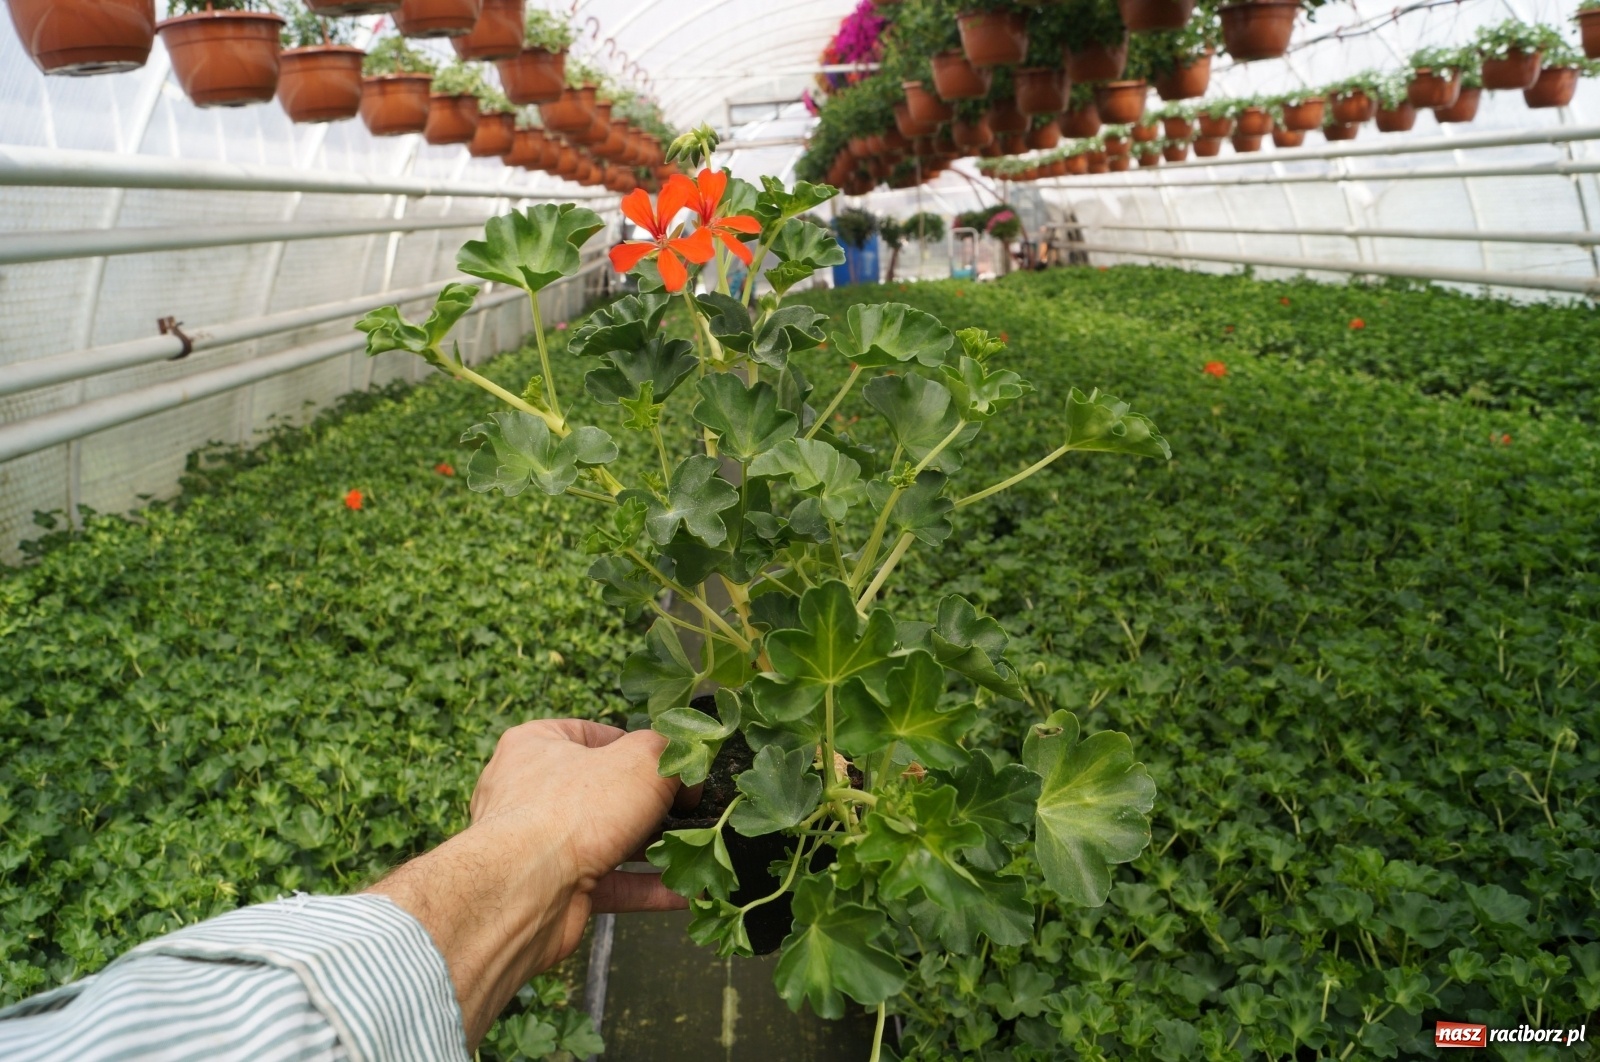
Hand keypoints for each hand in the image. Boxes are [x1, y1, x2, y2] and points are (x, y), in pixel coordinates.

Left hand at [369, 719, 685, 1047]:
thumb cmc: (573, 811)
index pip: (594, 736)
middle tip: (690, 810)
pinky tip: (686, 890)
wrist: (525, 893)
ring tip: (696, 850)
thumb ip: (670, 754)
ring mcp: (542, 845)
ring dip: (655, 849)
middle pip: (606, 792)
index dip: (638, 747)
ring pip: (610, 842)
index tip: (672, 765)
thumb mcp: (641, 759)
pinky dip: (648, 889)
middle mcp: (532, 793)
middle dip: (652, 805)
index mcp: (537, 745)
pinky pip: (611, 886)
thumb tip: (687, 774)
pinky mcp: (557, 890)